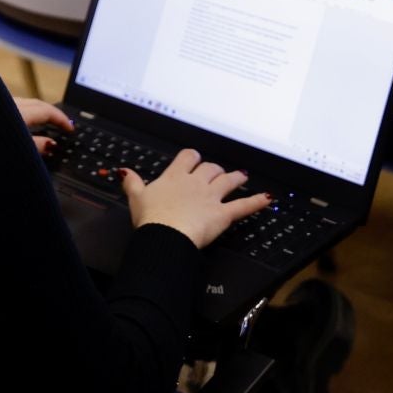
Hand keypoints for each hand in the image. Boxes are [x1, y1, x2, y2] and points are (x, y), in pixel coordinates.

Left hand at [14, 97, 73, 156]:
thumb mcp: (19, 150)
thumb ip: (36, 145)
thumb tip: (50, 144)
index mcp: (20, 113)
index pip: (48, 111)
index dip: (62, 119)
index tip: (70, 128)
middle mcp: (11, 105)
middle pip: (38, 104)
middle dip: (52, 112)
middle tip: (62, 123)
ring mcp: (2, 106)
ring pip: (26, 103)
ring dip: (38, 111)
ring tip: (46, 120)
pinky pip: (14, 106)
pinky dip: (26, 112)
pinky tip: (24, 120)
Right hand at [122, 149, 270, 248]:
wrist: (165, 234)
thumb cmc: (151, 218)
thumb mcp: (136, 198)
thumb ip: (132, 182)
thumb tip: (125, 171)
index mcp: (175, 177)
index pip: (188, 157)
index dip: (193, 158)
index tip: (194, 160)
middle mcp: (195, 183)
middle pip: (210, 168)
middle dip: (214, 170)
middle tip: (217, 173)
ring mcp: (211, 197)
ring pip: (227, 181)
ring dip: (236, 178)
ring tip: (242, 176)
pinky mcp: (223, 214)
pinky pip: (243, 206)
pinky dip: (256, 202)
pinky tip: (267, 199)